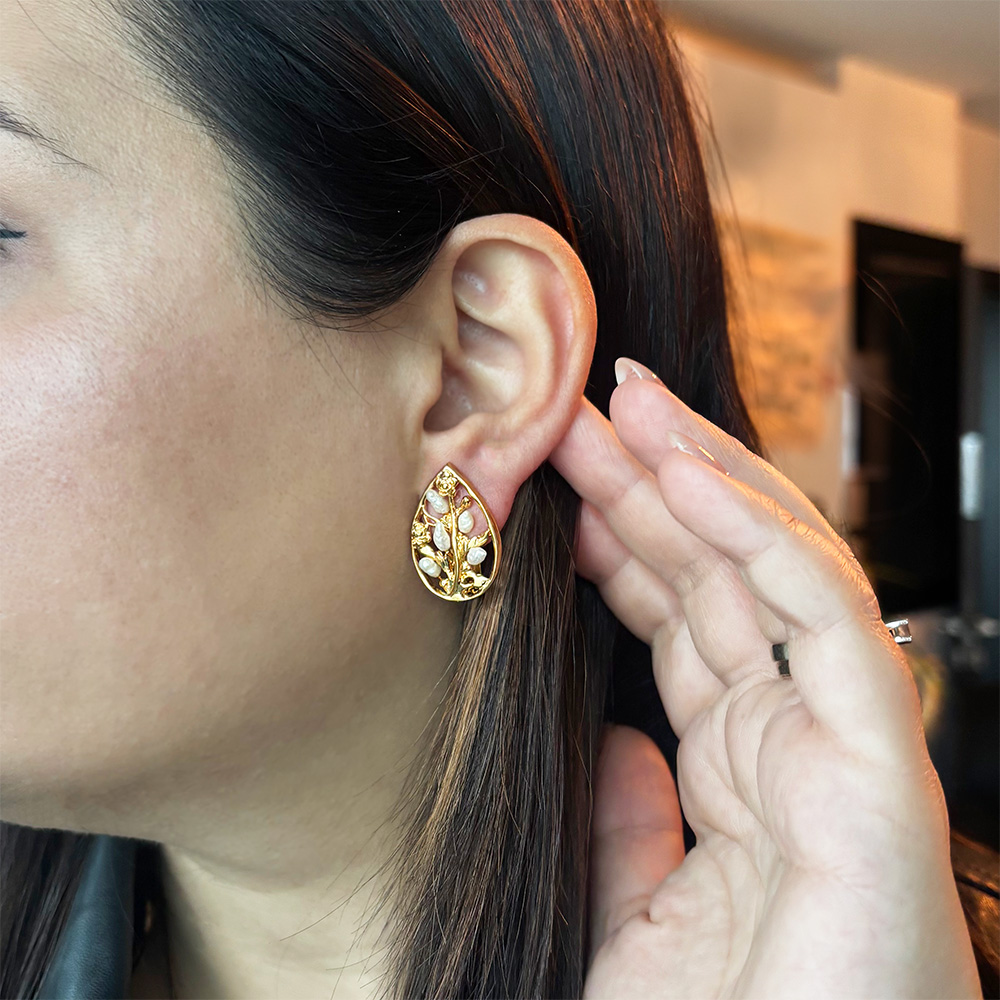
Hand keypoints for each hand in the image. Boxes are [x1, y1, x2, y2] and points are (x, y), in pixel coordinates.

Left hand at [548, 358, 981, 999]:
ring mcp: (839, 748)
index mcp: (738, 774)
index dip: (622, 540)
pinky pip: (824, 618)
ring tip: (628, 398)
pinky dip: (760, 538)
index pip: (680, 620)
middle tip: (578, 404)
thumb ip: (628, 828)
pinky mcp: (879, 767)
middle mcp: (791, 745)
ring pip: (776, 570)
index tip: (557, 479)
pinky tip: (684, 475)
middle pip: (716, 578)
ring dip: (699, 475)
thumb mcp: (629, 924)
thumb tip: (616, 740)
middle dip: (646, 482)